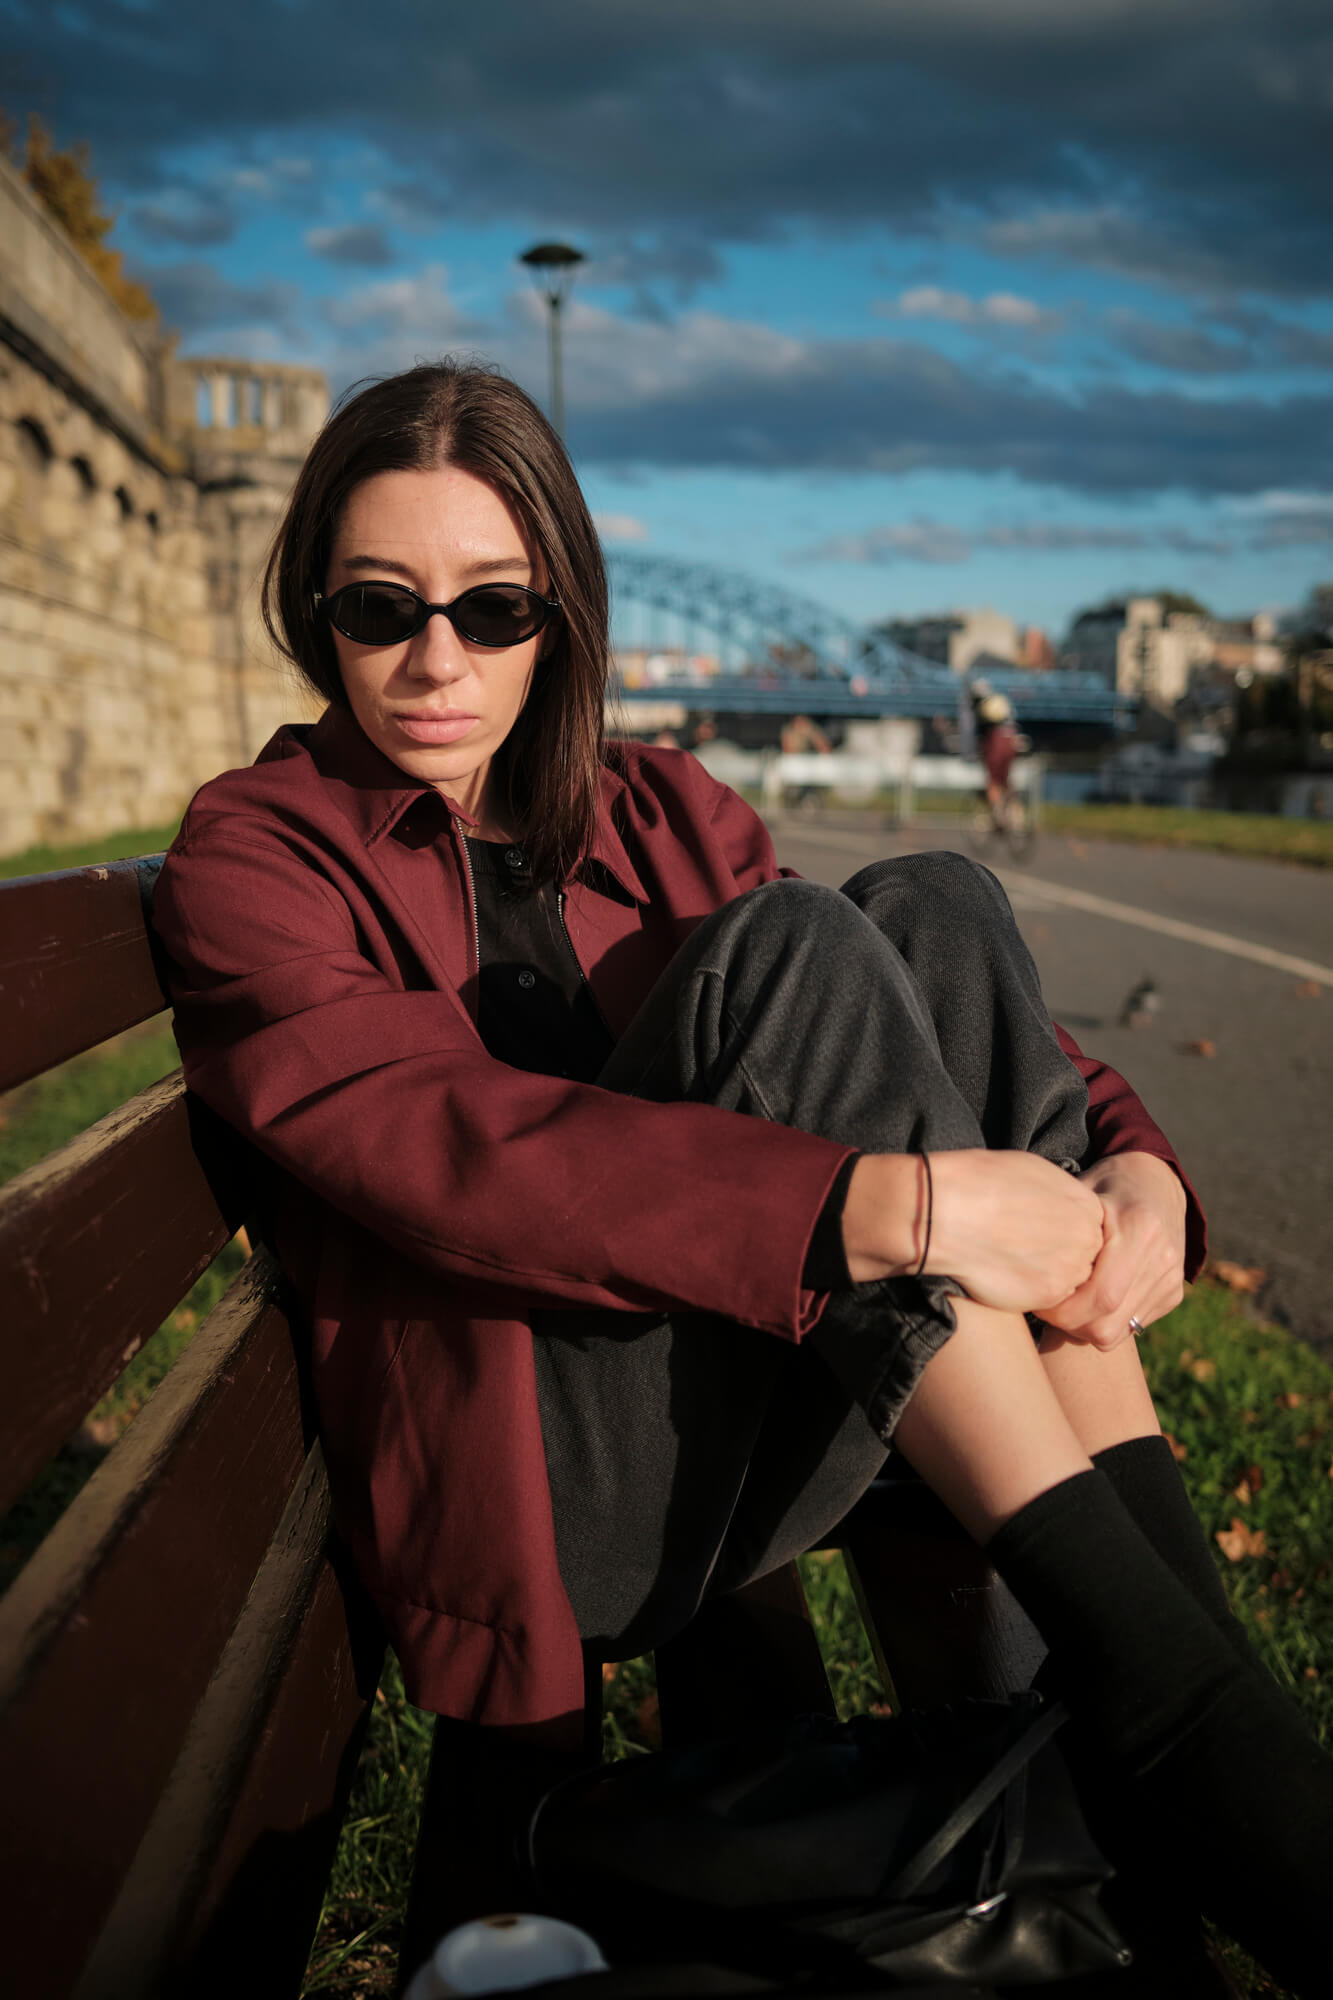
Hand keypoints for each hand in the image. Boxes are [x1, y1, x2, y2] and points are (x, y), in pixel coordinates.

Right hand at [843, 1149, 1104, 1311]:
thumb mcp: (1032, 1171)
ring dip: (1044, 1277)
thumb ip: (1057, 1194)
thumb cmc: (980, 1182)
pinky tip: (1002, 1275)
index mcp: (1086, 1204)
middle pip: (1082, 1257)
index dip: (1060, 1232)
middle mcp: (1087, 1237)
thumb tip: (1054, 1206)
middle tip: (1021, 1250)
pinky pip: (1048, 1302)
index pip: (1087, 1228)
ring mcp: (1071, 1268)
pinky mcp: (1048, 1295)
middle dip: (1057, 1257)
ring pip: (1067, 1282)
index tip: (1036, 1233)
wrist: (948, 1210)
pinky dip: (1027, 1293)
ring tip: (1009, 1263)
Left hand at [1038, 1151, 1186, 1350]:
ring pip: (1118, 1332)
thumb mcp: (1079, 1192)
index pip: (1102, 1296)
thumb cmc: (1105, 1185)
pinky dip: (1104, 1320)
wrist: (1156, 1181)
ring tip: (1065, 1301)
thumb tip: (1019, 1262)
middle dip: (1069, 1326)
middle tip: (1045, 1307)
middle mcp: (1162, 1257)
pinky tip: (1089, 1297)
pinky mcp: (1174, 1293)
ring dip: (1085, 1326)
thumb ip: (1058, 1226)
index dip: (1063, 1310)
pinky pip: (1131, 1325)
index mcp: (1139, 1227)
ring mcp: (1171, 1279)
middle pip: (1107, 1325)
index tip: (1037, 1299)